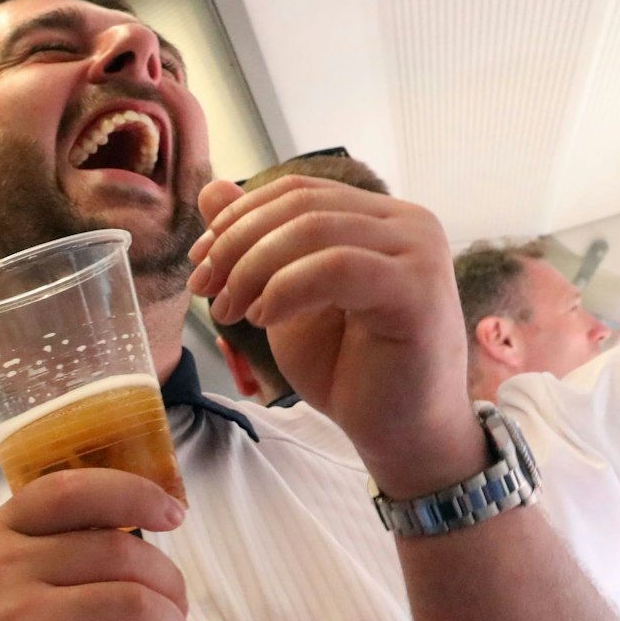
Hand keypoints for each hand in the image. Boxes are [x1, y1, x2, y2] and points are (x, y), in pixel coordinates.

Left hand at [186, 176, 482, 496]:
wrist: (399, 433)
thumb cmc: (349, 369)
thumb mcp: (284, 296)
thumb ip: (255, 242)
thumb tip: (211, 187)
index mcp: (379, 218)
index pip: (297, 191)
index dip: (239, 217)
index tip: (200, 261)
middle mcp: (408, 223)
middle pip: (300, 205)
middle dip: (236, 243)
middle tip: (205, 288)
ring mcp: (419, 252)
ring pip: (314, 229)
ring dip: (254, 268)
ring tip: (232, 312)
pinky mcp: (418, 290)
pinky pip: (336, 267)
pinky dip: (286, 289)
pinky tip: (264, 318)